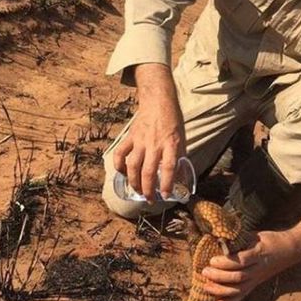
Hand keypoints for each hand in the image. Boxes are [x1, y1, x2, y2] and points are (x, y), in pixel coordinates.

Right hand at [112, 63, 184, 199]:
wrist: (158, 101)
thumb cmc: (172, 120)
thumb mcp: (181, 138)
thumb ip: (179, 157)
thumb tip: (179, 177)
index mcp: (171, 144)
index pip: (169, 168)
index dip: (167, 183)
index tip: (166, 195)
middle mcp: (155, 144)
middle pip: (148, 171)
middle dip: (148, 189)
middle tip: (149, 199)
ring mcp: (140, 141)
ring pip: (133, 166)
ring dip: (134, 181)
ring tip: (137, 191)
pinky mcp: (130, 137)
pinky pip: (120, 153)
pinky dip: (119, 165)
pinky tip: (122, 173)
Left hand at [199, 214, 300, 300]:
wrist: (291, 250)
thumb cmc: (270, 240)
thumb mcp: (257, 236)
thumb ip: (240, 239)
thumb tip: (219, 238)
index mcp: (259, 254)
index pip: (241, 261)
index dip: (226, 262)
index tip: (212, 259)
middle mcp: (258, 269)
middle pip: (238, 277)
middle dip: (219, 276)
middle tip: (205, 271)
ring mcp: (257, 278)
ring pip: (240, 289)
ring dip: (221, 290)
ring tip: (206, 286)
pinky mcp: (256, 284)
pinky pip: (243, 295)